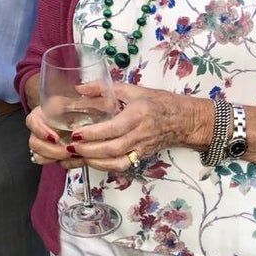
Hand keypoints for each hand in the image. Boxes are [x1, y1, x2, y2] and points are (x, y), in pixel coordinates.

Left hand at [57, 83, 203, 172]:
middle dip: (89, 150)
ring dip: (95, 162)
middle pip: (113, 149)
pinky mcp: (142, 157)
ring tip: (77, 156)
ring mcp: (142, 148)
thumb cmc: (157, 102)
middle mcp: (140, 134)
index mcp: (138, 114)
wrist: (184, 120)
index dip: (93, 133)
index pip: (113, 128)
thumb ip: (102, 88)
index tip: (76, 133)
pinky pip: (123, 166)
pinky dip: (105, 166)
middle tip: (71, 146)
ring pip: (117, 162)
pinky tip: (91, 161)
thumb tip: (79, 88)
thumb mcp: (131, 89)